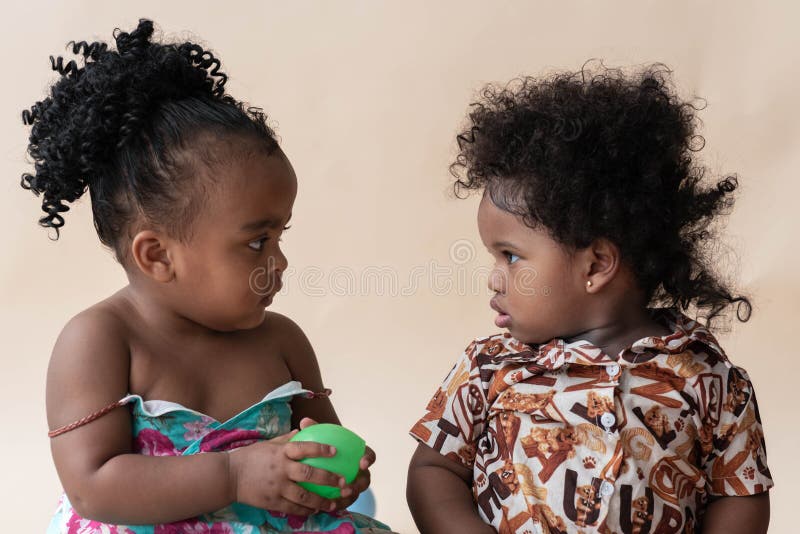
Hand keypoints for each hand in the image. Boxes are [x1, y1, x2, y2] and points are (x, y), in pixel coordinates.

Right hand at [227, 429, 346, 515]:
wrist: (229, 476)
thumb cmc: (250, 457)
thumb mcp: (268, 444)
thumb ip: (287, 439)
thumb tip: (302, 430)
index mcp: (281, 452)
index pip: (304, 448)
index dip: (321, 449)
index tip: (335, 451)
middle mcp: (281, 469)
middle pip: (309, 474)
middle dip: (328, 479)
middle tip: (343, 482)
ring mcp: (277, 487)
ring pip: (304, 496)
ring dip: (321, 501)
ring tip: (334, 504)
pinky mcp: (272, 501)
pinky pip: (293, 508)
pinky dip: (306, 510)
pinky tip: (315, 511)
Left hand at [297, 417, 374, 510]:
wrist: (319, 462)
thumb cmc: (322, 448)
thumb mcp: (319, 438)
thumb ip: (314, 430)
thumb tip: (305, 422)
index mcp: (357, 455)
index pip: (369, 455)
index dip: (368, 459)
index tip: (362, 463)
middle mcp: (359, 472)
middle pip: (365, 479)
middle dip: (360, 484)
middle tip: (348, 486)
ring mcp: (353, 486)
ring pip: (356, 494)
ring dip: (349, 497)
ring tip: (338, 498)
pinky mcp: (344, 497)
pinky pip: (343, 503)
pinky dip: (337, 504)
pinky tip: (326, 506)